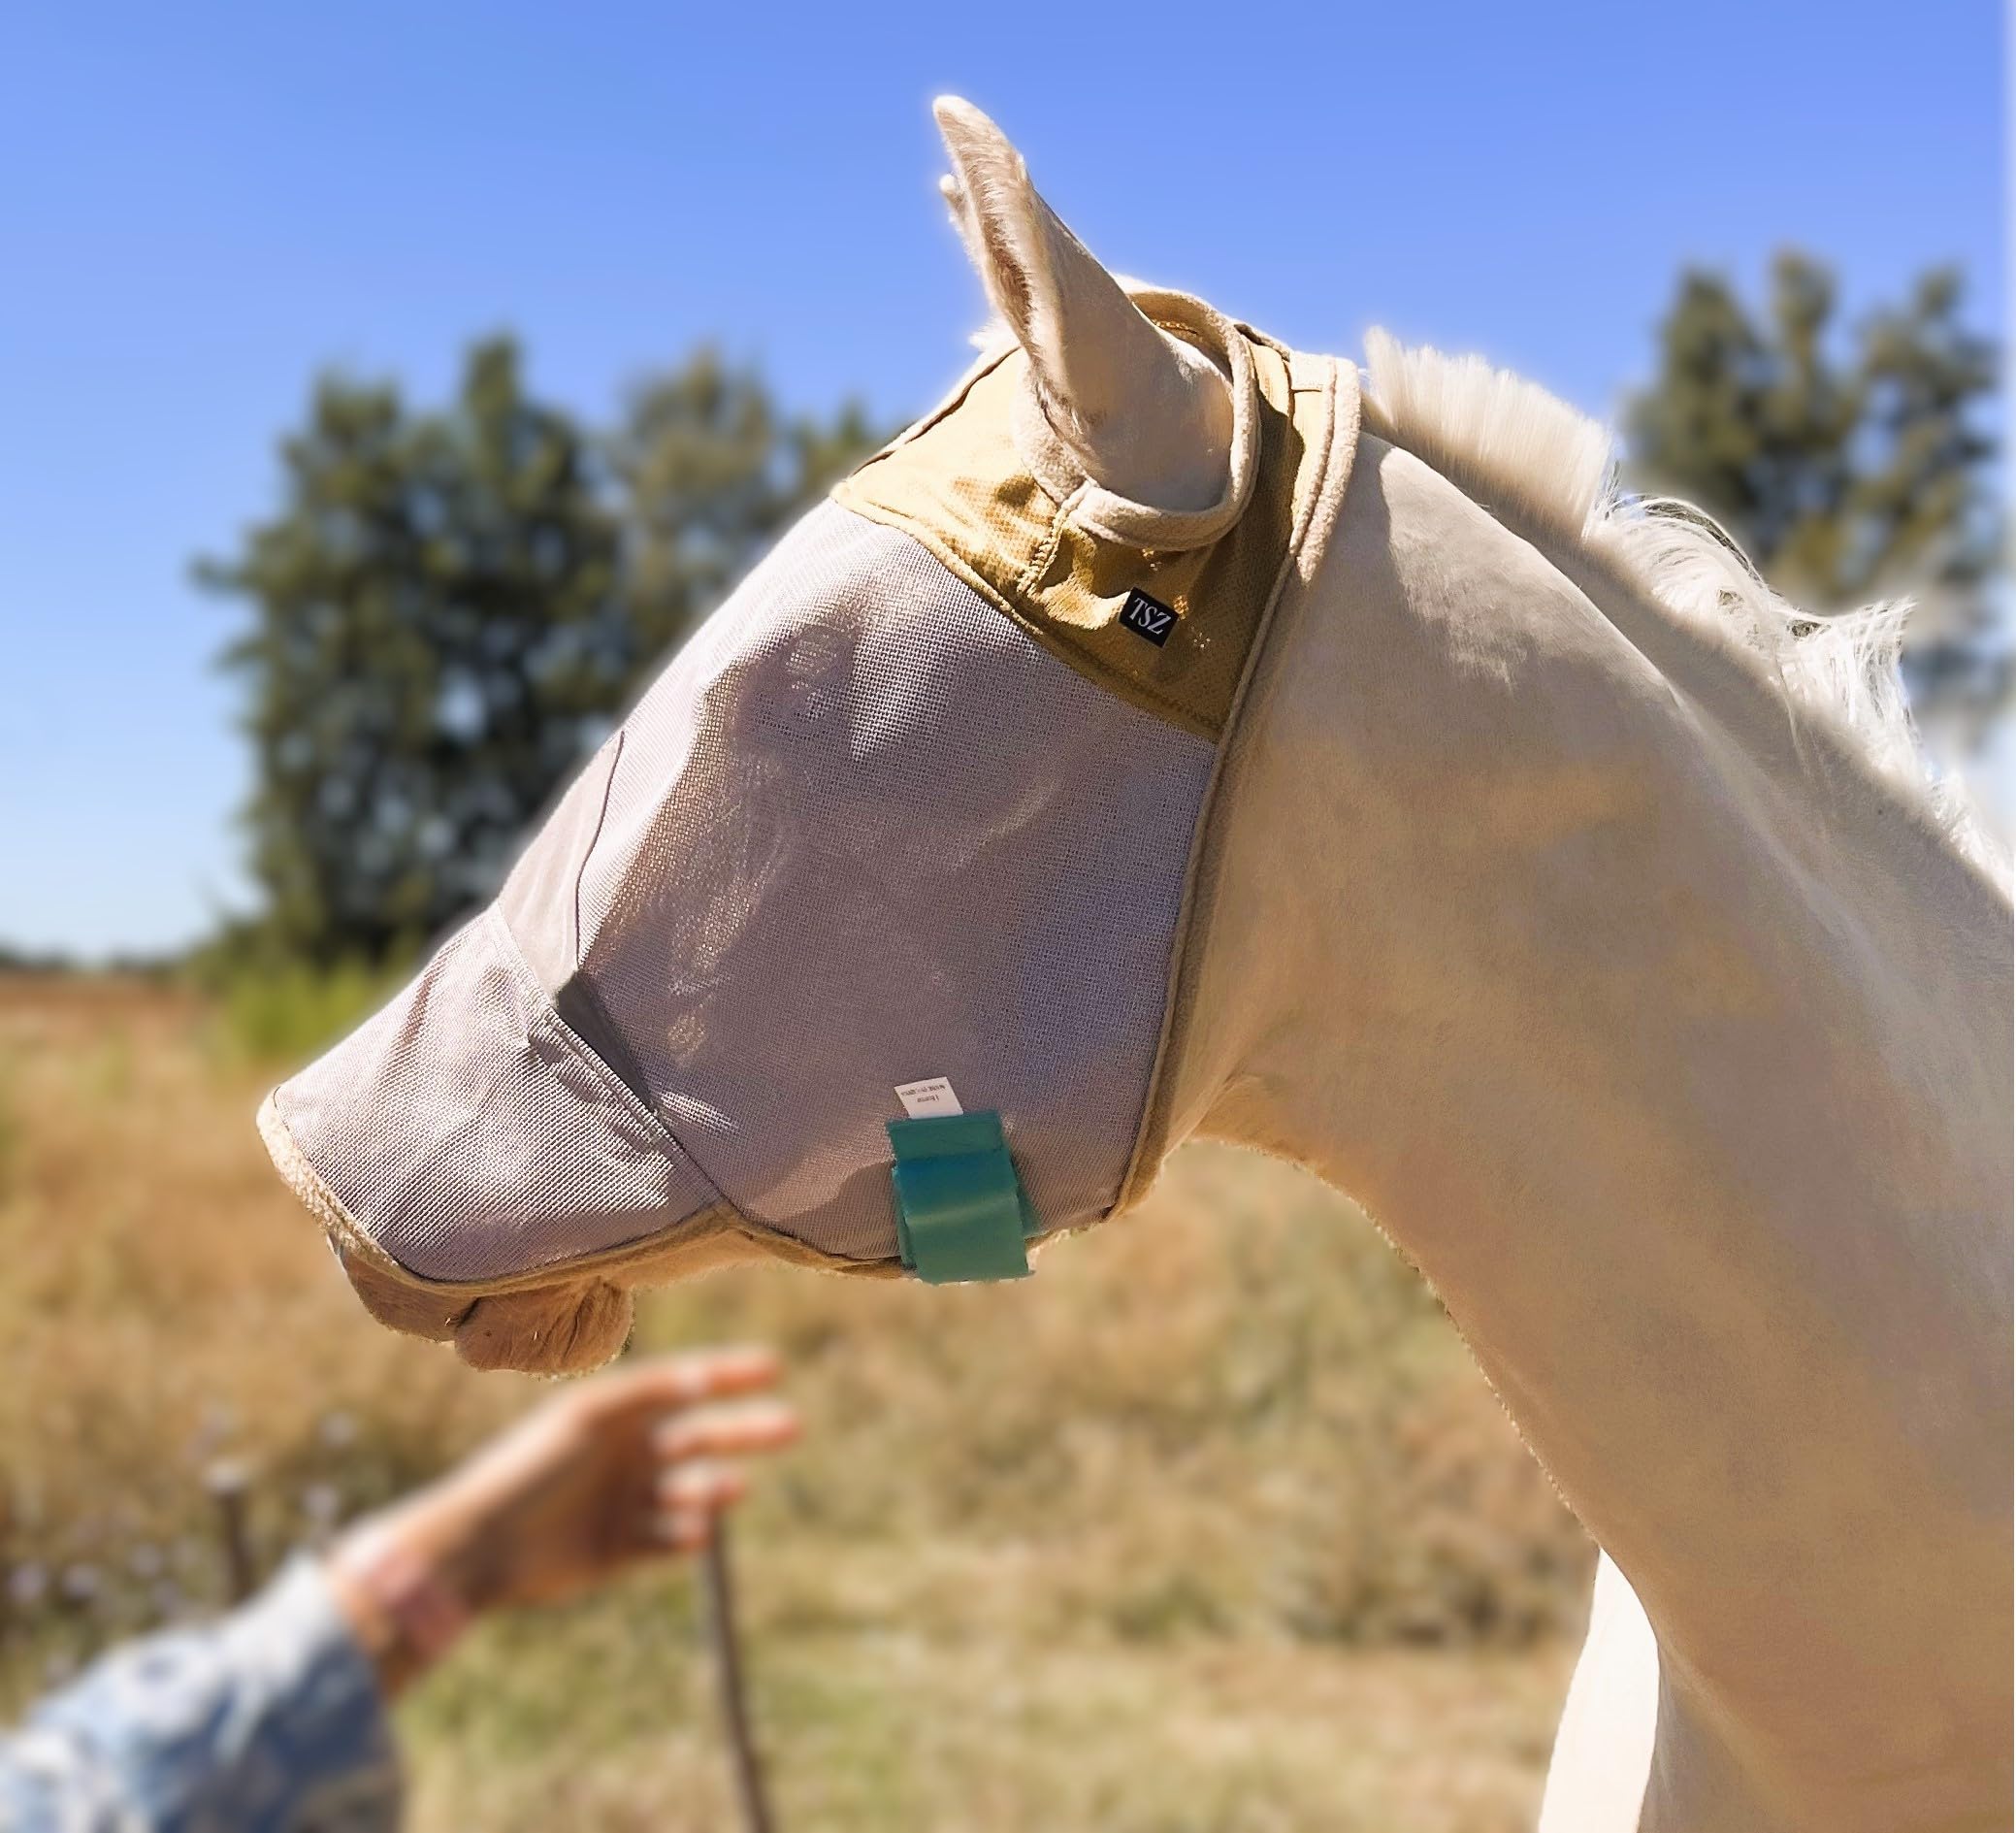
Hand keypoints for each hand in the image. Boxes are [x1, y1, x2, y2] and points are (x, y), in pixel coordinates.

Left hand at [327, 1348, 796, 1691]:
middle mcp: (625, 1453)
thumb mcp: (588, 1417)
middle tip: (792, 1424)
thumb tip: (703, 1378)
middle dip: (745, 1429)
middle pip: (700, 1435)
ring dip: (713, 1487)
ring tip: (728, 1488)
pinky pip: (666, 1540)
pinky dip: (685, 1534)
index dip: (729, 1373)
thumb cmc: (530, 1466)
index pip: (684, 1383)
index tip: (775, 1364)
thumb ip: (644, 1395)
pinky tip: (696, 1532)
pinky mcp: (618, 1551)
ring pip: (689, 1490)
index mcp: (616, 1412)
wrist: (480, 1545)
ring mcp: (624, 1502)